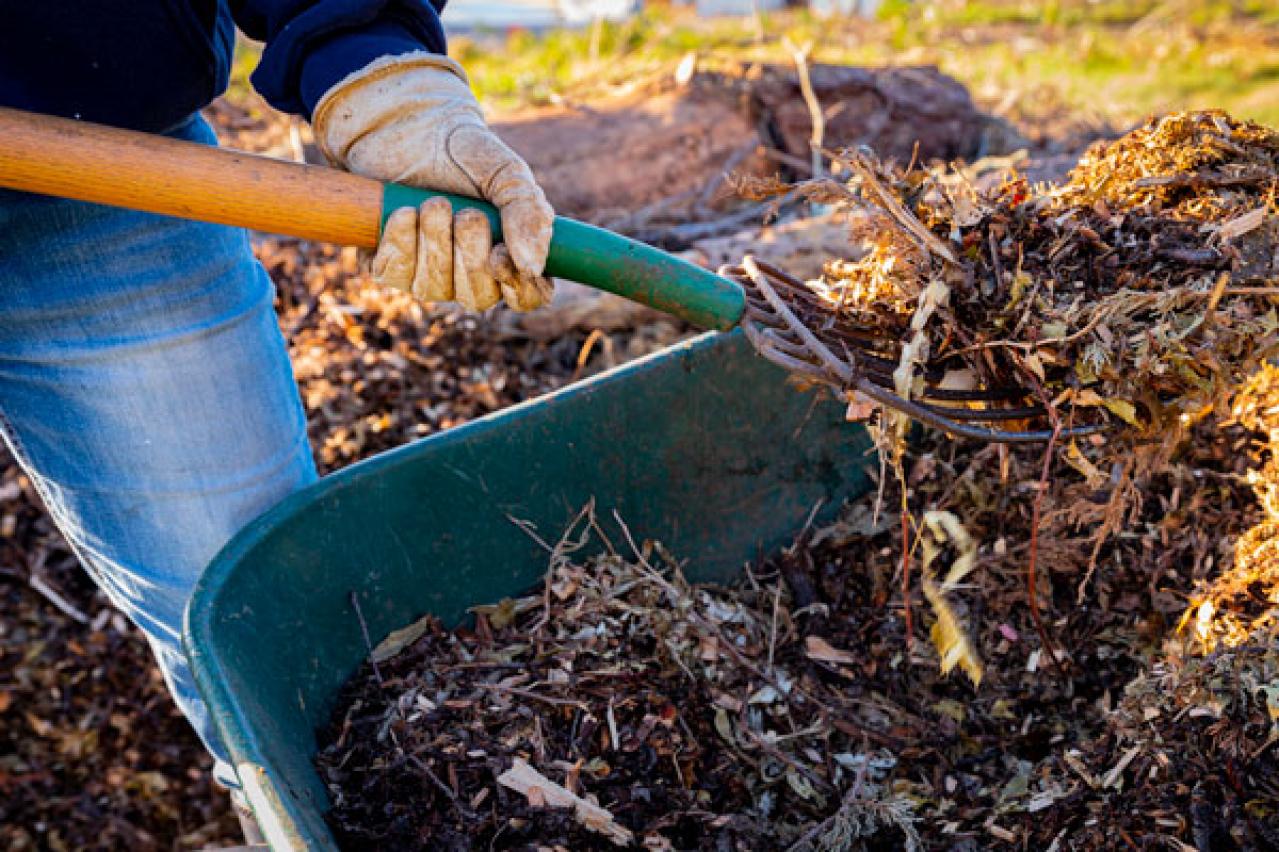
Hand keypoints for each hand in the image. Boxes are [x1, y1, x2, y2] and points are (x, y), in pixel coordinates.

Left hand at [313, 54, 553, 311]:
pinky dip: (401, 241)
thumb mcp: (504, 172)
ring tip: (434, 204)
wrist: (404, 126)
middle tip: (467, 214)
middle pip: (478, 297)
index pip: (528, 296)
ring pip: (434, 288)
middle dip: (470, 256)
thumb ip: (528, 212)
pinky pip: (396, 275)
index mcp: (511, 254)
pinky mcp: (390, 266)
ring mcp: (429, 275)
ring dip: (435, 243)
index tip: (500, 256)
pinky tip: (405, 212)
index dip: (518, 289)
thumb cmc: (462, 152)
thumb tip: (532, 266)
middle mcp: (471, 274)